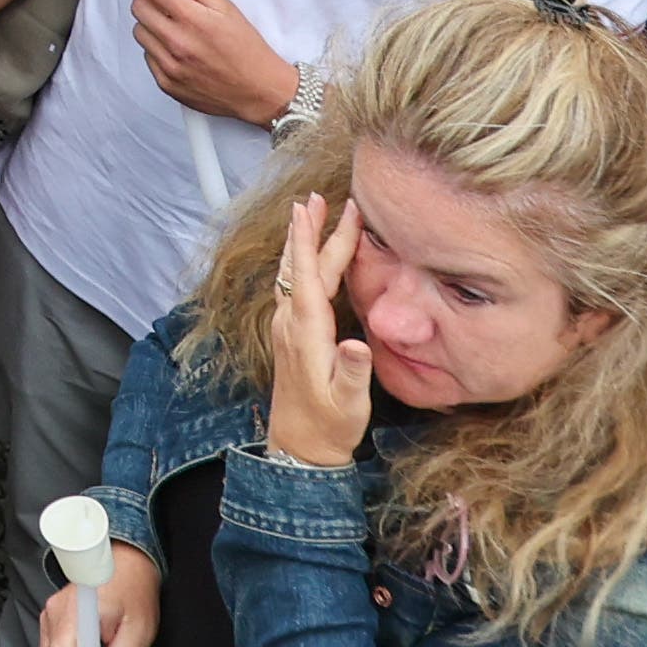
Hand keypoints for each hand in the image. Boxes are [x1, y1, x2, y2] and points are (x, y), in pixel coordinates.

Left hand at [127, 0, 299, 125]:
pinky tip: (178, 48)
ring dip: (150, 23)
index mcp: (193, 20)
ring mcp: (169, 66)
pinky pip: (147, 55)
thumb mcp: (226, 9)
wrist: (259, 92)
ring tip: (175, 27)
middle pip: (139, 8)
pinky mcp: (166, 83)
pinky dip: (156, 47)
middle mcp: (177, 44)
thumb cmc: (247, 51)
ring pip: (139, 32)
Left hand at [264, 188, 378, 465]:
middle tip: (323, 197)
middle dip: (314, 231)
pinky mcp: (291, 335)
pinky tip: (311, 257)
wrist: (300, 448)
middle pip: (304, 268)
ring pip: (295, 274)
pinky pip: (295, 287)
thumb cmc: (329, 426)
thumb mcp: (348, 402)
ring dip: (305, 242)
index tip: (307, 207)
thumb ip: (354, 372)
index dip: (309, 240)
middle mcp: (291, 324)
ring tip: (313, 212)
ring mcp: (288, 329)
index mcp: (306, 333)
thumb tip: (358, 345)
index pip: (307, 277)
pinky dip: (304, 263)